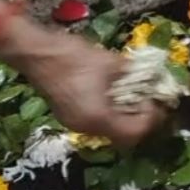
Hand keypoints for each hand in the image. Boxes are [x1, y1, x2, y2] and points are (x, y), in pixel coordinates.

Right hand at [0, 21, 163, 147]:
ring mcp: (75, 124)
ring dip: (126, 116)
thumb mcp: (112, 63)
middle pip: (124, 137)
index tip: (154, 100)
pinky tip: (115, 94)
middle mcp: (86, 128)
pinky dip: (112, 112)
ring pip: (111, 130)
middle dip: (140, 120)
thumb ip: (135, 75)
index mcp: (98, 118)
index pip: (134, 132)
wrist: (34, 53)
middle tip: (149, 101)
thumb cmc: (72, 56)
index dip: (151, 118)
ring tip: (134, 96)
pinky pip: (98, 122)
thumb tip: (153, 78)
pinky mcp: (69, 116)